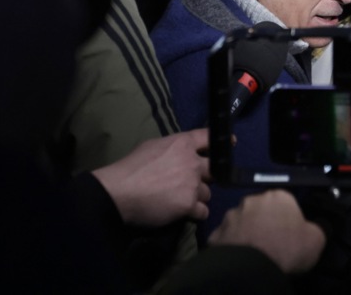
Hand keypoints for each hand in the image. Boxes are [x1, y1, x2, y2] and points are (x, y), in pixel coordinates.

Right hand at [92, 128, 210, 225]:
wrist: (119, 191)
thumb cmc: (132, 167)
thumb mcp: (153, 146)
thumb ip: (173, 148)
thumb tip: (181, 153)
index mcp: (183, 144)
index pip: (209, 137)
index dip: (221, 141)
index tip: (231, 144)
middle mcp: (193, 162)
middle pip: (214, 169)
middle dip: (208, 176)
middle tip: (194, 182)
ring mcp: (193, 184)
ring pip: (208, 193)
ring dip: (198, 196)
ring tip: (182, 200)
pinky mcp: (189, 205)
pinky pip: (203, 211)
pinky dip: (195, 213)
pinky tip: (185, 213)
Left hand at [208, 190, 324, 273]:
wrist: (250, 268)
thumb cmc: (286, 248)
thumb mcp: (316, 239)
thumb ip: (320, 227)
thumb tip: (322, 223)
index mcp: (278, 196)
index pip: (286, 203)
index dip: (289, 219)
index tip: (290, 234)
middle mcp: (252, 199)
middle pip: (262, 209)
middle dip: (265, 222)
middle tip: (272, 243)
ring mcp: (231, 215)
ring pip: (242, 222)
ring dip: (247, 232)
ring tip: (254, 252)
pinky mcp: (216, 233)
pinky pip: (226, 237)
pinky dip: (232, 245)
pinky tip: (239, 258)